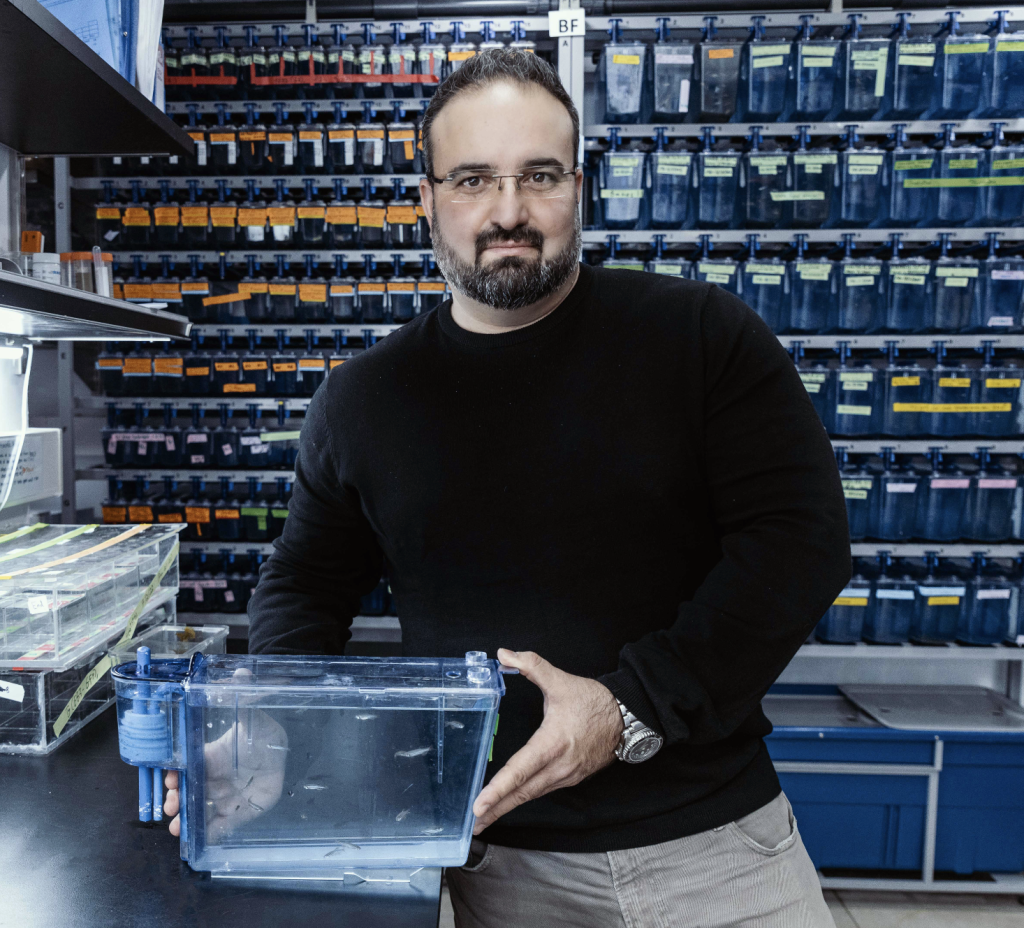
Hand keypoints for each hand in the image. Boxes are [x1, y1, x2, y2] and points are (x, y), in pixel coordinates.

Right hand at [164, 708, 287, 841]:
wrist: (279, 750)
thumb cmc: (259, 732)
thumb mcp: (251, 715)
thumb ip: (243, 697)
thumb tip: (241, 671)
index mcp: (213, 756)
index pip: (191, 765)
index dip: (178, 772)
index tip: (171, 778)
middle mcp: (215, 778)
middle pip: (191, 791)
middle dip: (177, 799)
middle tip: (170, 806)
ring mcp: (227, 795)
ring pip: (203, 810)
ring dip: (188, 819)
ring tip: (177, 827)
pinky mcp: (243, 809)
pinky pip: (226, 823)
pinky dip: (214, 832)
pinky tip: (204, 839)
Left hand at [471, 649, 621, 834]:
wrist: (626, 717)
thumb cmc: (593, 701)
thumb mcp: (559, 680)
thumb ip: (530, 665)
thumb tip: (504, 654)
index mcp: (553, 743)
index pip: (520, 771)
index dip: (497, 789)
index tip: (479, 805)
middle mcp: (559, 766)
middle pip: (521, 793)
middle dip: (495, 809)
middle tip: (472, 824)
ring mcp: (566, 775)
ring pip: (532, 795)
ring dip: (507, 807)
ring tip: (485, 818)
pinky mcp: (572, 778)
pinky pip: (542, 791)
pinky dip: (524, 798)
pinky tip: (511, 801)